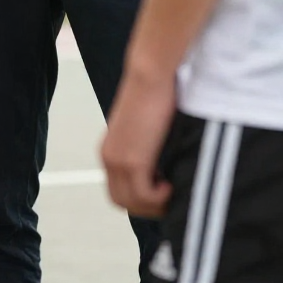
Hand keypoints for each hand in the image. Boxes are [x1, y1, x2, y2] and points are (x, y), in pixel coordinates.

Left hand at [100, 68, 175, 217]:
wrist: (150, 75)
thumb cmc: (155, 94)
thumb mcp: (146, 128)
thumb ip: (148, 148)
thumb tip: (165, 167)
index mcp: (111, 150)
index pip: (118, 190)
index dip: (141, 198)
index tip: (163, 192)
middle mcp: (109, 158)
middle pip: (122, 201)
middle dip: (148, 207)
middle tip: (171, 197)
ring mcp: (118, 161)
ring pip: (132, 203)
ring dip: (155, 205)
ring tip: (174, 190)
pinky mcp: (131, 160)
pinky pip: (144, 196)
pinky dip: (159, 198)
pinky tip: (171, 183)